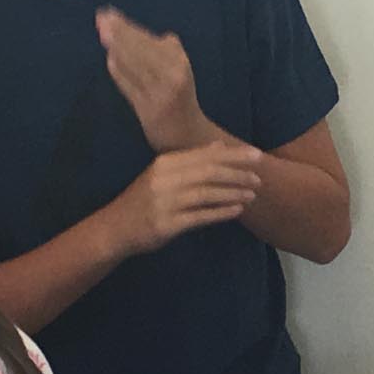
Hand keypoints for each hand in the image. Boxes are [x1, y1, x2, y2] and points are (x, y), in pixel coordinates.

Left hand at [97, 7, 213, 151]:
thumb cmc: (181, 96)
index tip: (110, 14)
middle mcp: (171, 76)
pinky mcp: (147, 109)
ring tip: (102, 33)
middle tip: (100, 18)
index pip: (148, 40)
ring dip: (116, 47)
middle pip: (139, 49)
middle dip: (118, 32)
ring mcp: (158, 94)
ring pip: (133, 65)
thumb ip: (166, 50)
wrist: (187, 134)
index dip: (128, 26)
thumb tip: (148, 33)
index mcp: (179, 63)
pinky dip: (119, 71)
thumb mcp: (181, 69)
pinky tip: (110, 58)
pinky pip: (129, 86)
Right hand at [108, 142, 260, 255]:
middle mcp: (165, 179)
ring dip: (232, 193)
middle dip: (237, 173)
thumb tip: (219, 145)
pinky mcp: (168, 224)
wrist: (115, 227)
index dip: (232, 155)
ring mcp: (166, 202)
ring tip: (252, 195)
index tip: (255, 155)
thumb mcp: (163, 174)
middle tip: (258, 178)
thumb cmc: (143, 200)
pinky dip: (221, 212)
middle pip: (208, 172)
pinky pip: (200, 216)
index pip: (204, 155)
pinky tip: (237, 211)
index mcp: (165, 163)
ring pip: (207, 193)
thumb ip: (191, 160)